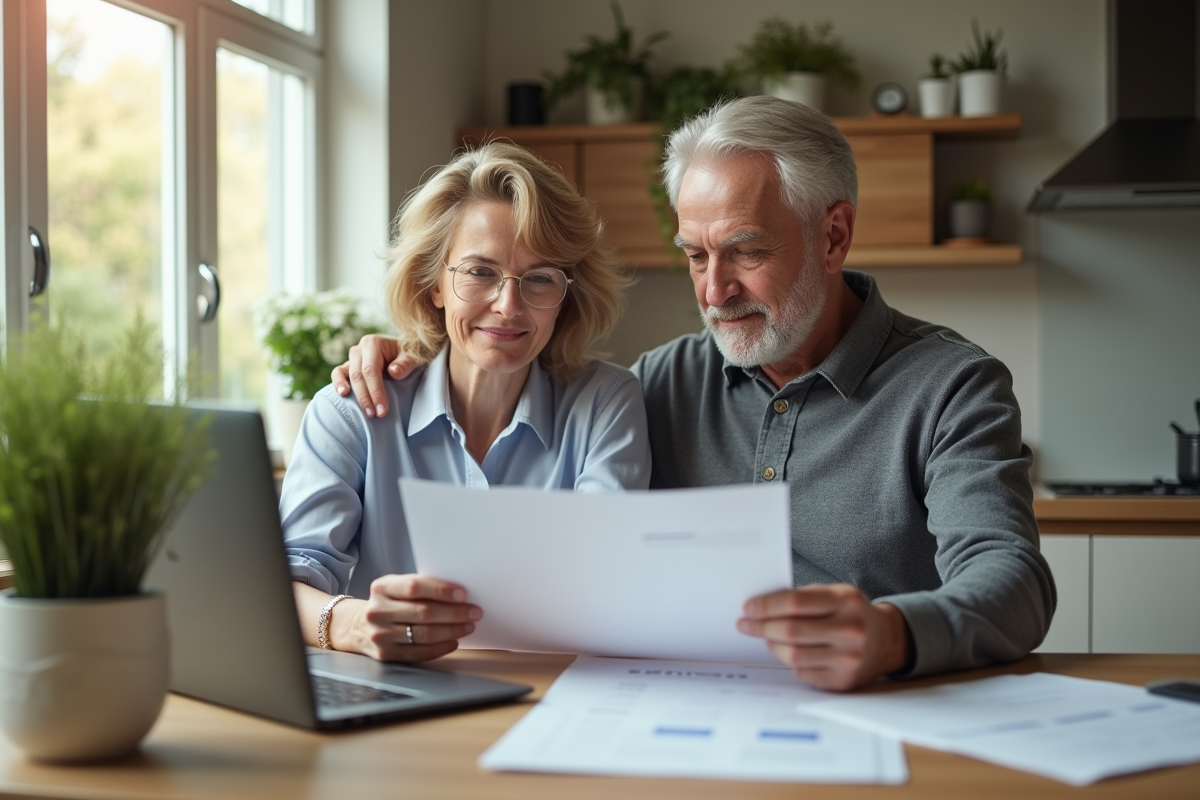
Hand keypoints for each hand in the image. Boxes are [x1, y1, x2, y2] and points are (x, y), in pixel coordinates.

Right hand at [329, 334, 413, 417]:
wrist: (406, 349)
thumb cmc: (410, 354)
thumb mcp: (413, 357)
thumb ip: (405, 364)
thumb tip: (393, 372)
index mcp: (373, 344)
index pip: (370, 370)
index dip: (375, 391)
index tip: (382, 409)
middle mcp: (359, 349)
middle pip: (358, 375)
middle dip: (366, 397)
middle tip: (375, 414)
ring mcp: (353, 357)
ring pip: (346, 375)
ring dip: (353, 394)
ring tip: (361, 409)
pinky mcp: (349, 365)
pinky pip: (339, 373)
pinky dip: (338, 383)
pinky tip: (342, 394)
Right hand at [332, 575, 481, 662]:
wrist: (357, 625)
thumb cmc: (388, 602)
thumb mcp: (395, 587)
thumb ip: (420, 587)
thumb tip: (458, 594)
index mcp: (382, 587)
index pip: (415, 587)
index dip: (441, 590)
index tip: (462, 594)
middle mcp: (378, 611)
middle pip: (423, 613)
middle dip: (454, 613)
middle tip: (474, 612)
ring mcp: (380, 635)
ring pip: (424, 634)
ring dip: (452, 630)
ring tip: (468, 626)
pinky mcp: (385, 654)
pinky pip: (419, 653)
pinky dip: (441, 647)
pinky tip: (454, 641)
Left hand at [737, 584, 911, 690]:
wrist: (886, 640)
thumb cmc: (851, 613)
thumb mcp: (835, 594)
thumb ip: (803, 598)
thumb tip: (760, 607)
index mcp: (846, 601)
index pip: (794, 603)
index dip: (765, 606)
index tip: (748, 608)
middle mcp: (850, 630)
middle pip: (790, 631)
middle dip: (762, 627)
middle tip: (746, 625)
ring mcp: (848, 658)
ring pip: (793, 655)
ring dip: (773, 646)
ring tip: (768, 638)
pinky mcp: (843, 680)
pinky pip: (803, 672)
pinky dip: (791, 662)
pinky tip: (790, 653)